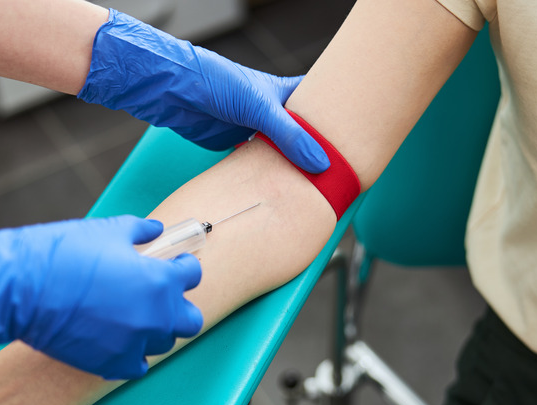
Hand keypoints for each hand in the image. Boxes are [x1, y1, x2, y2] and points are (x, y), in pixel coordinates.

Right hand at [0, 216, 202, 379]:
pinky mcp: (112, 363)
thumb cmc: (64, 254)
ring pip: (164, 342)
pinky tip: (120, 338)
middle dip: (179, 306)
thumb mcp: (108, 231)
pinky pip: (138, 365)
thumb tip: (156, 230)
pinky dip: (133, 353)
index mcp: (159, 280)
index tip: (174, 263)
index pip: (192, 275)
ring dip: (155, 328)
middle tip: (160, 294)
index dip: (183, 266)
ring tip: (133, 314)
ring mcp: (135, 343)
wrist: (22, 288)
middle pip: (189, 320)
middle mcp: (155, 315)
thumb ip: (140, 231)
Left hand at [77, 9, 329, 172]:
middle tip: (344, 171)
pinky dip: (271, 176)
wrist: (174, 91)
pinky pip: (260, 164)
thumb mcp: (258, 106)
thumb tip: (321, 164)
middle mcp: (273, 112)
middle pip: (305, 134)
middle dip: (320, 152)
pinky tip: (283, 190)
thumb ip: (290, 135)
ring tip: (318, 187)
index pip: (321, 104)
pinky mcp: (237, 146)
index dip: (341, 117)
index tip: (362, 135)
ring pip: (282, 153)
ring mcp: (255, 130)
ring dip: (294, 167)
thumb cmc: (214, 82)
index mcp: (284, 93)